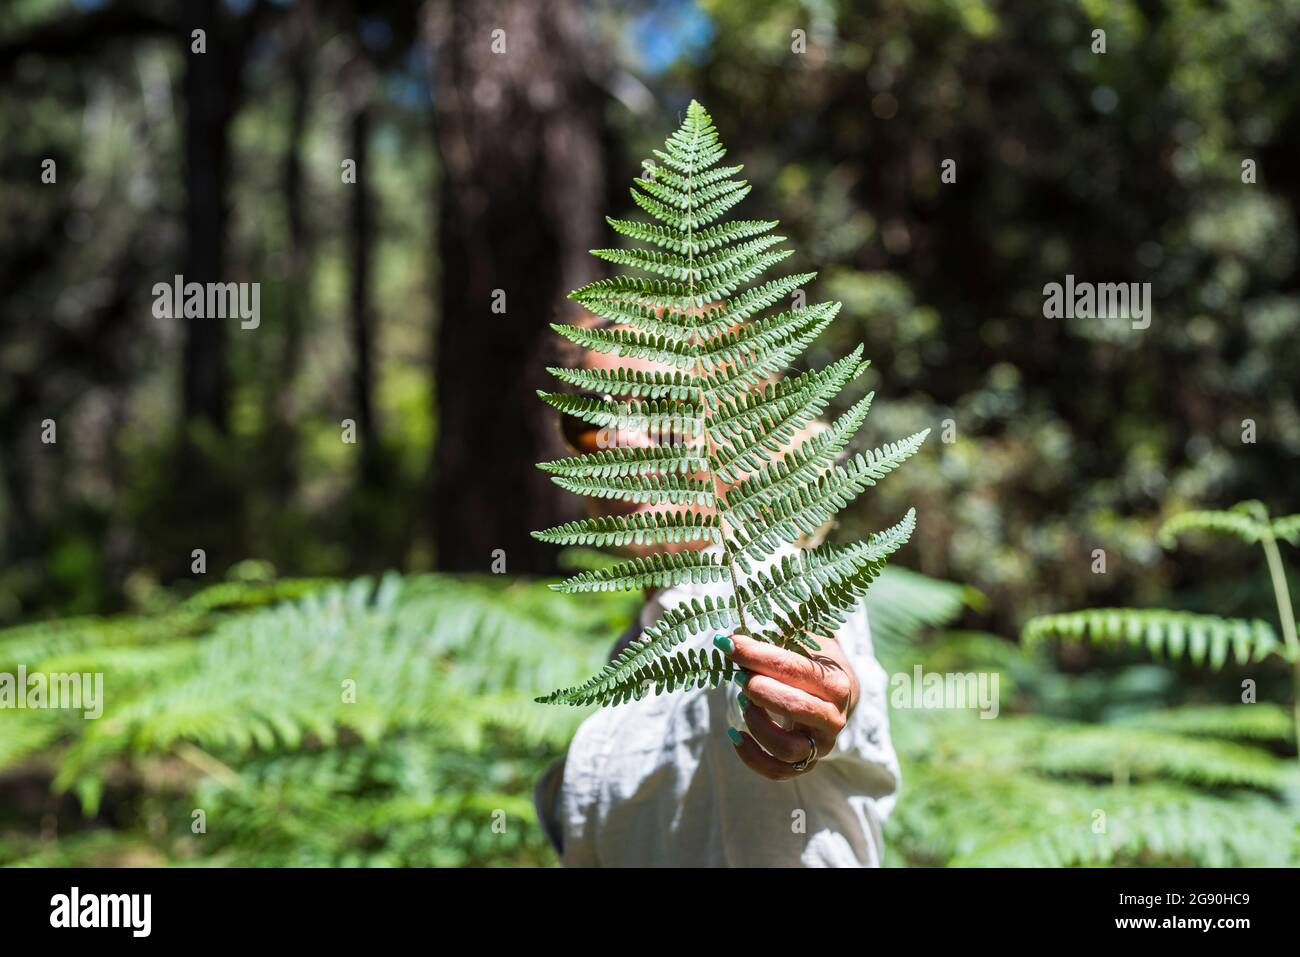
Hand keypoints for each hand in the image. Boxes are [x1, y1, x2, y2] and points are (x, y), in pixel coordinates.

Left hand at [713, 632, 858, 780]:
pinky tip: (735, 734)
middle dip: (760, 690)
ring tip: (742, 701)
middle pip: (796, 708)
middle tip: (739, 677)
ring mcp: (821, 745)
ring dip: (757, 724)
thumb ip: (771, 638)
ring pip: (787, 748)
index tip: (728, 645)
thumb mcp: (800, 642)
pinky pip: (777, 771)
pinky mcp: (805, 763)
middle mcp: (833, 718)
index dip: (758, 655)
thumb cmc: (811, 662)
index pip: (795, 669)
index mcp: (836, 683)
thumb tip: (729, 641)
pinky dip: (751, 756)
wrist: (833, 694)